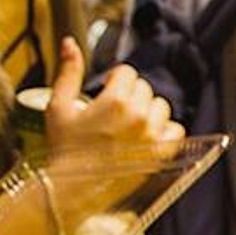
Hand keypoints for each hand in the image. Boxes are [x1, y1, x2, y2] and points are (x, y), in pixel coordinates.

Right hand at [45, 49, 179, 159]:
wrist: (72, 191)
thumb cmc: (64, 150)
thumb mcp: (58, 107)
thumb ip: (69, 72)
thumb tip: (70, 43)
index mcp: (115, 101)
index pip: (127, 73)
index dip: (115, 80)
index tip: (107, 92)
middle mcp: (138, 116)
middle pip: (144, 88)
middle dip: (129, 95)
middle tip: (113, 112)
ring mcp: (152, 136)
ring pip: (161, 106)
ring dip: (147, 111)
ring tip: (128, 124)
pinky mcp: (160, 154)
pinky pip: (176, 130)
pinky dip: (165, 130)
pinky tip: (147, 136)